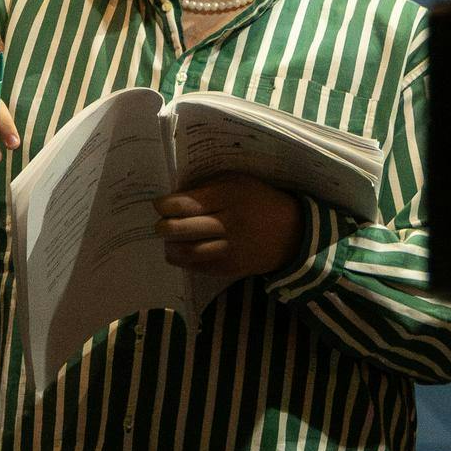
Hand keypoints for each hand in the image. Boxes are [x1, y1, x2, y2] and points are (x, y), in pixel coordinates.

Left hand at [153, 173, 305, 279]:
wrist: (291, 233)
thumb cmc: (258, 201)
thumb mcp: (238, 182)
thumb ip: (208, 187)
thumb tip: (174, 196)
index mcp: (229, 196)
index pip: (186, 204)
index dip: (165, 206)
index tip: (159, 205)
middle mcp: (229, 222)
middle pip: (182, 229)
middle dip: (164, 227)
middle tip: (160, 225)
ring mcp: (230, 248)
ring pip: (188, 252)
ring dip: (171, 247)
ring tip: (169, 241)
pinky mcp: (231, 267)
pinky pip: (199, 267)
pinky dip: (185, 261)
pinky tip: (182, 253)